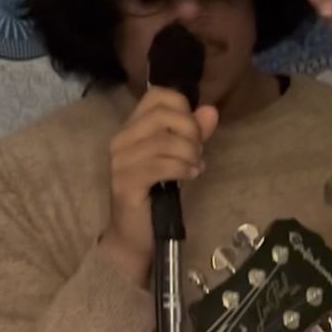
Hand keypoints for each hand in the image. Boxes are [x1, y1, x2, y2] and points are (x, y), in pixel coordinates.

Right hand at [101, 87, 218, 276]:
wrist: (135, 236)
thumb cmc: (157, 197)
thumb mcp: (180, 160)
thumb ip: (194, 135)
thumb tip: (211, 111)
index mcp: (132, 128)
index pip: (158, 95)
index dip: (184, 108)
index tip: (194, 133)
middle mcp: (122, 139)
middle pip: (163, 115)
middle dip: (190, 132)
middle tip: (198, 153)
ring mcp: (120, 161)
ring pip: (163, 141)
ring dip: (189, 153)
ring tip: (195, 167)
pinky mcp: (125, 182)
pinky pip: (160, 165)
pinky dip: (181, 168)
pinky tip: (190, 176)